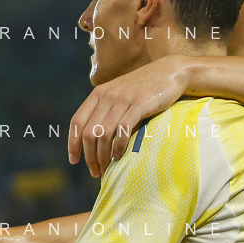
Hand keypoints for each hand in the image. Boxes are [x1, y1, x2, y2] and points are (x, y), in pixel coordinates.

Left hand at [67, 55, 188, 176]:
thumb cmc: (144, 88)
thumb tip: (94, 139)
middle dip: (89, 156)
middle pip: (88, 132)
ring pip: (103, 134)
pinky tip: (119, 157)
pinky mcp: (139, 104)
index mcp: (98, 94)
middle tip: (95, 171)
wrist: (170, 71)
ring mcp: (122, 99)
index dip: (72, 144)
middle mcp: (107, 96)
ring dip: (102, 156)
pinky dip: (118, 147)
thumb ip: (106, 110)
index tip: (74, 161)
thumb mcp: (119, 94)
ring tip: (105, 168)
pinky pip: (122, 130)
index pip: (76, 122)